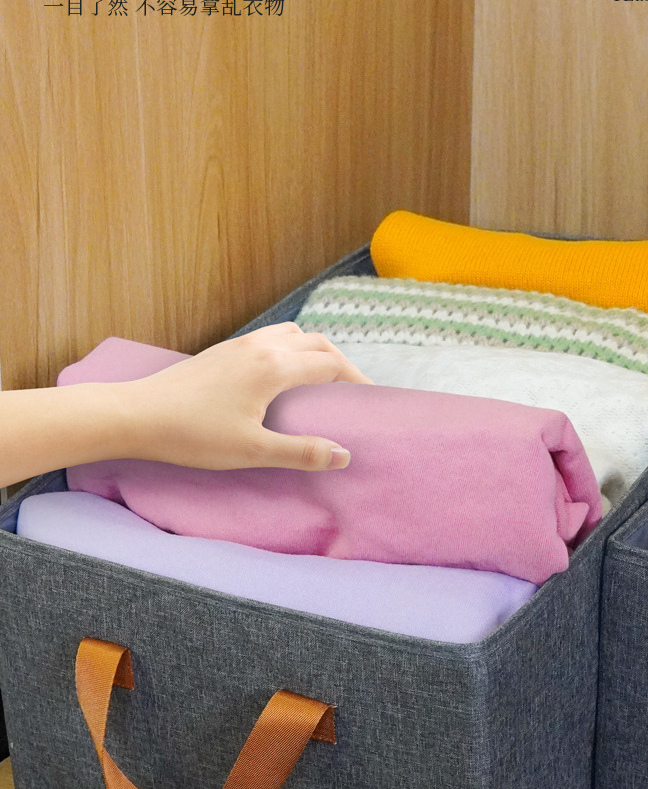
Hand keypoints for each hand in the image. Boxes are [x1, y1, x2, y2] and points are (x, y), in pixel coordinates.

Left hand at [124, 323, 372, 470]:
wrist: (137, 415)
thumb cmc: (192, 436)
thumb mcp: (251, 451)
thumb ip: (301, 451)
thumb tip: (344, 454)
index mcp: (274, 367)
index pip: (331, 365)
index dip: (357, 381)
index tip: (371, 401)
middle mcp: (261, 346)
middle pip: (317, 342)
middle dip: (341, 363)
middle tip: (352, 392)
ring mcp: (240, 344)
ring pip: (292, 334)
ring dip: (314, 350)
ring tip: (320, 380)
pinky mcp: (222, 350)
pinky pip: (270, 337)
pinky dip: (290, 348)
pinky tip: (280, 375)